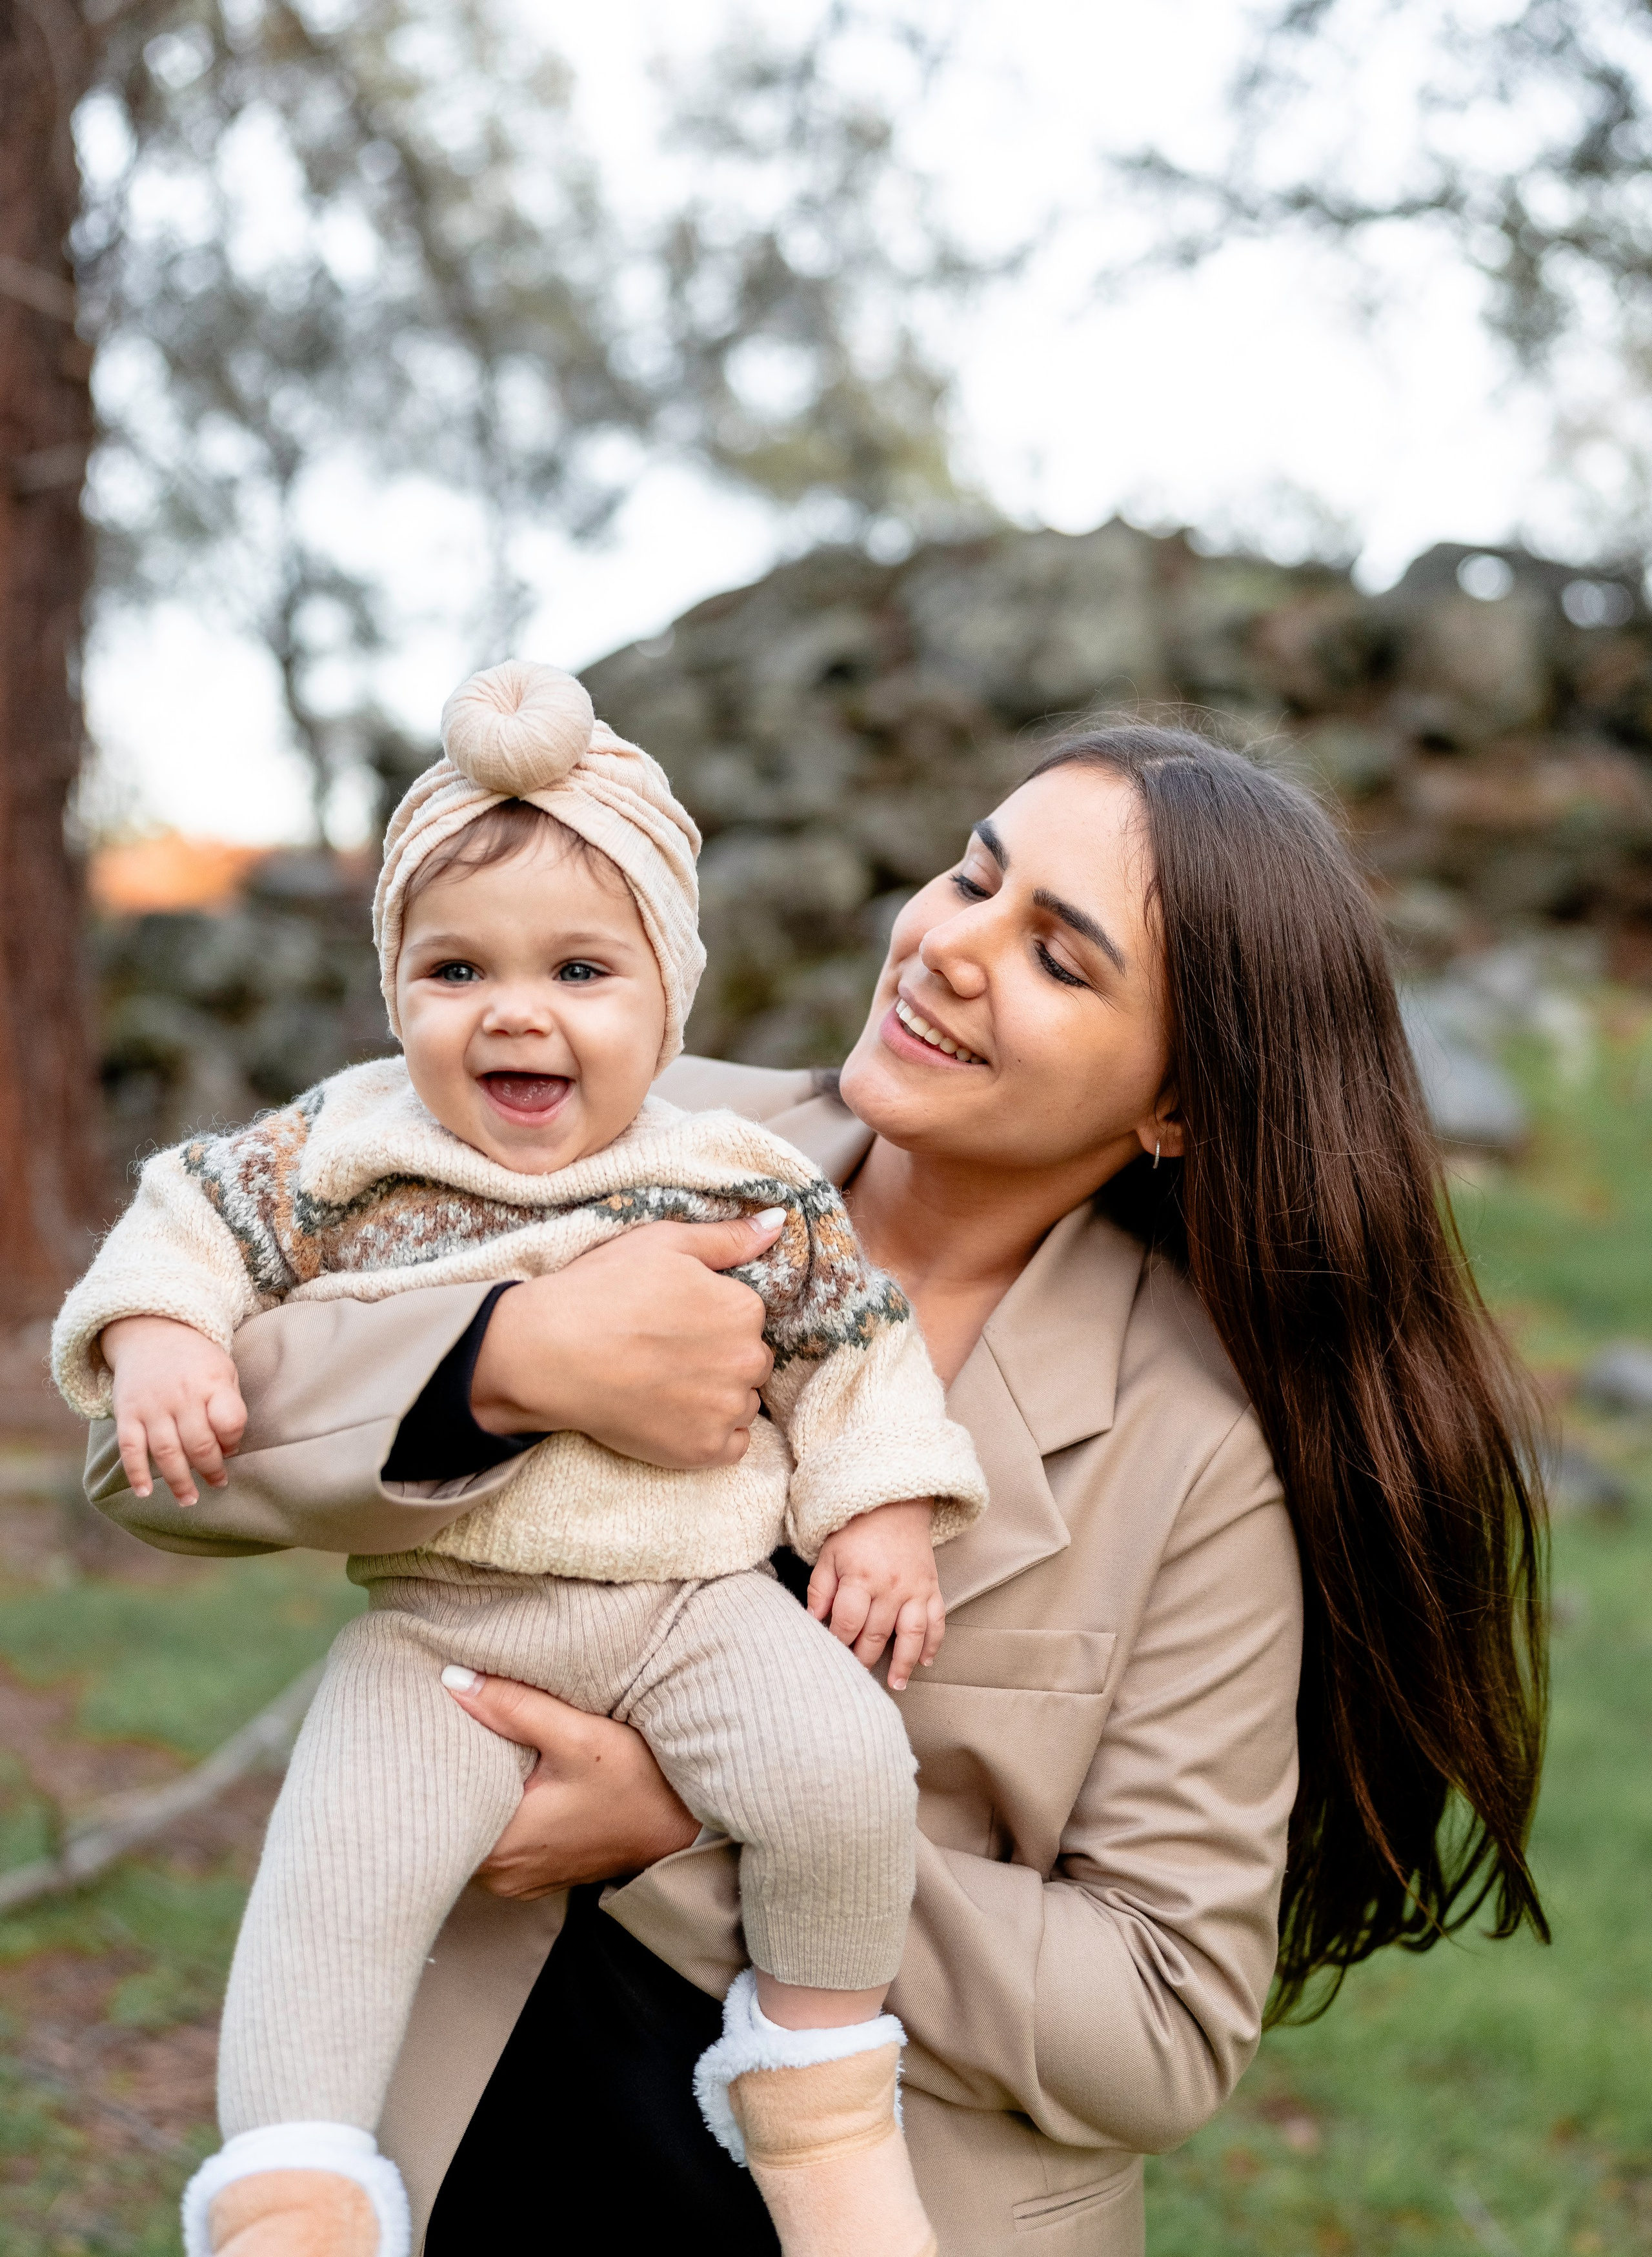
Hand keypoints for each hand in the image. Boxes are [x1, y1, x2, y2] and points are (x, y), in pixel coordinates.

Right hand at [102, 1315, 247, 1505]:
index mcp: (212, 1382)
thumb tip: (229, 1450)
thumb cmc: (196, 1360)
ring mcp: (152, 1405)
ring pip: (165, 1452)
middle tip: (217, 1484)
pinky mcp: (127, 1413)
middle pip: (198, 1443)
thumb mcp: (223, 1370)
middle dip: (210, 1470)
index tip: (232, 1451)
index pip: (230, 1420)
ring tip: (189, 1499)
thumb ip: (229, 1407)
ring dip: (177, 1481)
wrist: (151, 1330)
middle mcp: (181, 1395)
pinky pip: (130, 1448)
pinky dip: (136, 1473)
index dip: (233, 1441)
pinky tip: (144, 1492)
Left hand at [442, 1669, 700, 1896]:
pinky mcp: (531, 1875)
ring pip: (469, 1832)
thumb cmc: (637, 1783)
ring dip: (473, 1795)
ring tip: (476, 1750)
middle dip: (449, 1776)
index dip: (428, 1767)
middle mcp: (500, 1874)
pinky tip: (506, 1779)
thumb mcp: (579, 1736)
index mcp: (503, 1845)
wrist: (685, 1826)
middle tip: (448, 1730)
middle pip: (449, 1820)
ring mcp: (515, 1880)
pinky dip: (494, 1812)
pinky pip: (492, 1842)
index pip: (435, 1809)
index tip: (430, 1732)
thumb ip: (514, 1706)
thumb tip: (453, 1678)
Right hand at [469, 1213, 783, 1468]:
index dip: (710, 1318)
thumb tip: (777, 1223)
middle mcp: (747, 1359)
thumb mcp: (663, 1242)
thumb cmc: (602, 1290)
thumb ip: (728, 1238)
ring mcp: (726, 1409)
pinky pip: (733, 1445)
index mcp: (743, 1308)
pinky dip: (711, 1434)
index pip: (747, 1317)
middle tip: (666, 1354)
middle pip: (749, 1361)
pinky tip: (674, 1416)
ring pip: (742, 1402)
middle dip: (720, 1358)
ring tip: (664, 1384)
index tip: (673, 1321)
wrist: (550, 1353)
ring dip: (717, 1396)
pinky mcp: (705, 1449)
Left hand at [807, 1498, 943, 1690]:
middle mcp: (890, 1587)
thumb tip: (812, 1621)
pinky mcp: (931, 1587)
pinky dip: (933, 1643)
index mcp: (860, 1578)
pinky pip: (937, 1620)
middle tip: (855, 1677)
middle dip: (864, 1659)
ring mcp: (915, 1589)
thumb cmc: (857, 1530)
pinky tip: (925, 1661)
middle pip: (876, 1634)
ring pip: (912, 1635)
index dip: (837, 1642)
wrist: (894, 1504)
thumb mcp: (829, 1554)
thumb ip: (820, 1589)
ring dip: (903, 1663)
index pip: (848, 1623)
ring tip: (896, 1684)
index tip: (831, 1654)